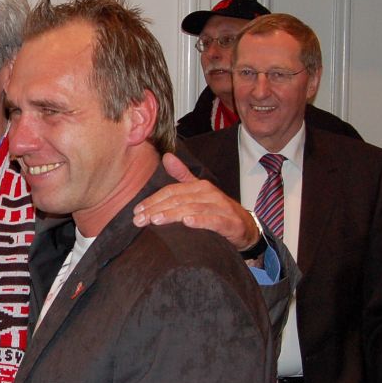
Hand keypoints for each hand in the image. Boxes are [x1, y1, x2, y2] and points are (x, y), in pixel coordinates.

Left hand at [133, 152, 259, 250]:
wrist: (245, 226)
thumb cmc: (217, 209)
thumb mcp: (199, 191)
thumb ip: (182, 175)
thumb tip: (166, 156)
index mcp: (198, 186)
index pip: (171, 191)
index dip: (153, 200)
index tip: (136, 210)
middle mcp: (208, 193)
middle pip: (178, 200)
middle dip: (156, 209)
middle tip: (138, 219)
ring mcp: (219, 207)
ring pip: (192, 209)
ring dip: (172, 214)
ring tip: (155, 220)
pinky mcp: (228, 222)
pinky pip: (213, 220)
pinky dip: (200, 221)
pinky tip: (187, 223)